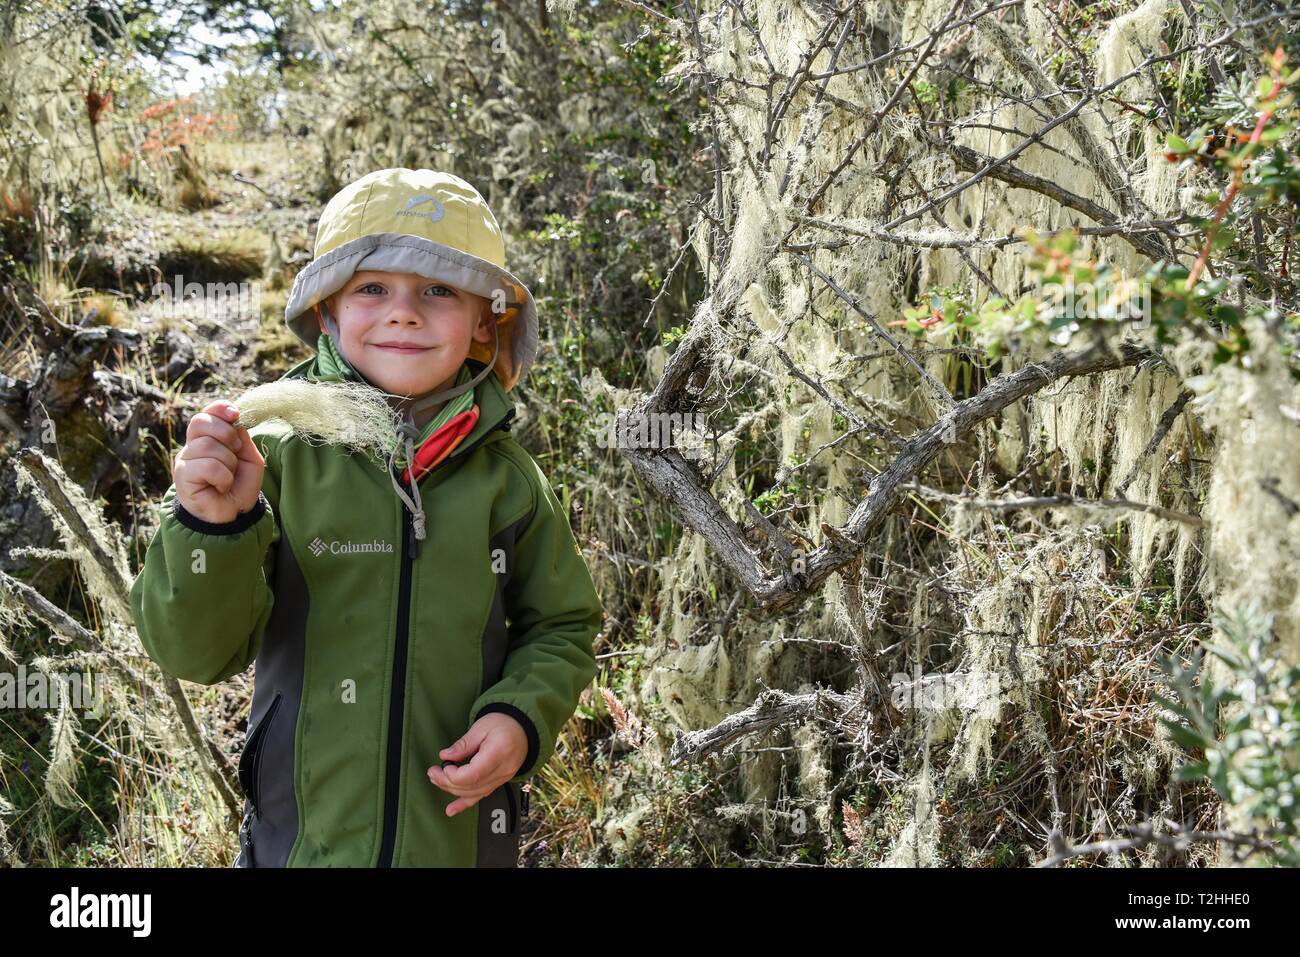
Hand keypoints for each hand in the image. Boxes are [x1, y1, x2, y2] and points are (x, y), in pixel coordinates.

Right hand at [174, 400, 265, 524]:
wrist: (232, 514)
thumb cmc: (239, 486)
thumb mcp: (249, 459)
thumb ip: (242, 438)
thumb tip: (235, 420)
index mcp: (207, 438)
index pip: (206, 413)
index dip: (219, 409)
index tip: (235, 414)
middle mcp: (192, 446)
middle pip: (201, 421)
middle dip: (226, 434)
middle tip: (236, 452)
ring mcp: (184, 461)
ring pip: (208, 446)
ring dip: (228, 463)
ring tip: (228, 477)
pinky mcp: (182, 477)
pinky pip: (207, 466)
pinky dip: (223, 477)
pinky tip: (221, 487)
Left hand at [428, 712, 528, 816]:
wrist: (524, 729)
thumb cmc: (504, 723)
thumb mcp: (481, 727)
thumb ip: (463, 744)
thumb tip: (445, 756)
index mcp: (499, 752)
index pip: (473, 774)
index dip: (454, 775)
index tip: (444, 766)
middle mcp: (503, 770)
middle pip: (472, 786)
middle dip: (448, 783)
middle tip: (433, 773)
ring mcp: (503, 778)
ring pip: (475, 793)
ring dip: (453, 790)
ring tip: (437, 781)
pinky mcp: (500, 781)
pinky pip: (482, 795)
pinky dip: (465, 803)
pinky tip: (451, 810)